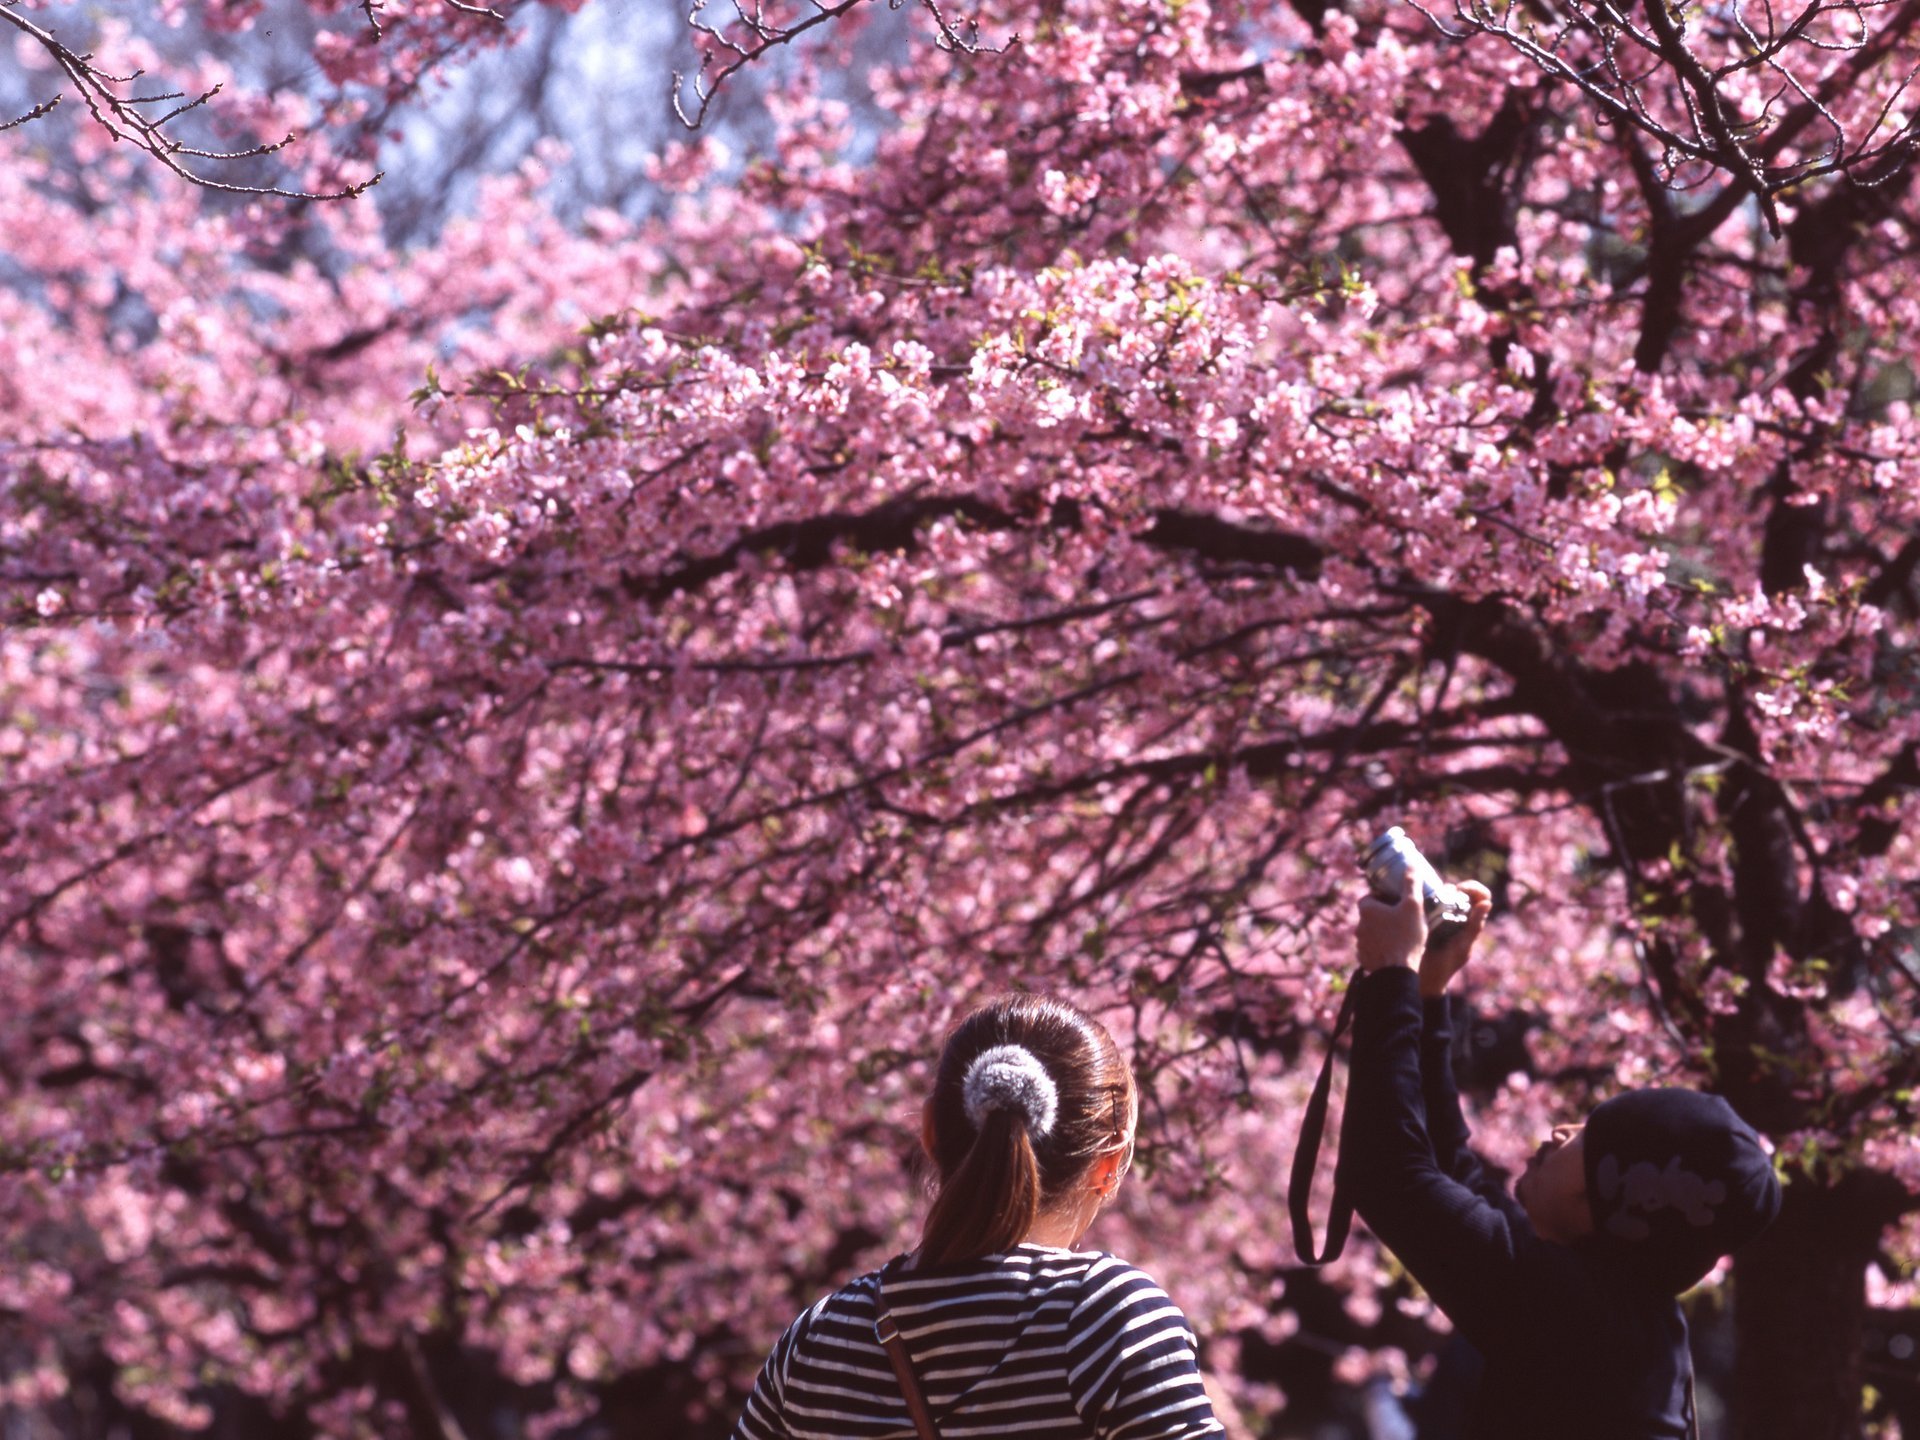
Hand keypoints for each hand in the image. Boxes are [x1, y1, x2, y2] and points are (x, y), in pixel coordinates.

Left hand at [1356, 865, 1426, 972]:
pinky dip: (1381, 949)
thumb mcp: (1413, 906)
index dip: (1382, 898)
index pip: (1369, 898)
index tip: (1395, 902)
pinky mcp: (1365, 960)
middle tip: (1402, 919)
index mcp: (1367, 910)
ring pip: (1371, 934)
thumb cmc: (1406, 937)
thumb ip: (1411, 884)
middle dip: (1383, 916)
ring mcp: (1361, 945)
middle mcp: (1359, 926)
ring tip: (1400, 937)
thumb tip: (1411, 864)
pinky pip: (1372, 950)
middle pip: (1370, 916)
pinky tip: (1396, 952)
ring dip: (1381, 934)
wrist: (1398, 972)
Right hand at [1418, 880, 1491, 997]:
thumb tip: (1487, 903)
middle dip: (1454, 887)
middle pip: (1464, 892)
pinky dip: (1429, 898)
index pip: (1482, 896)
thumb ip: (1474, 926)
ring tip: (1429, 898)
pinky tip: (1420, 904)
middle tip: (1441, 892)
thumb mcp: (1461, 946)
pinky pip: (1432, 903)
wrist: (1425, 979)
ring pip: (1447, 895)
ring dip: (1440, 892)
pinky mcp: (1429, 921)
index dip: (1474, 888)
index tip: (1459, 890)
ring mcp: (1444, 919)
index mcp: (1472, 922)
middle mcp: (1461, 918)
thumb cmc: (1445, 964)